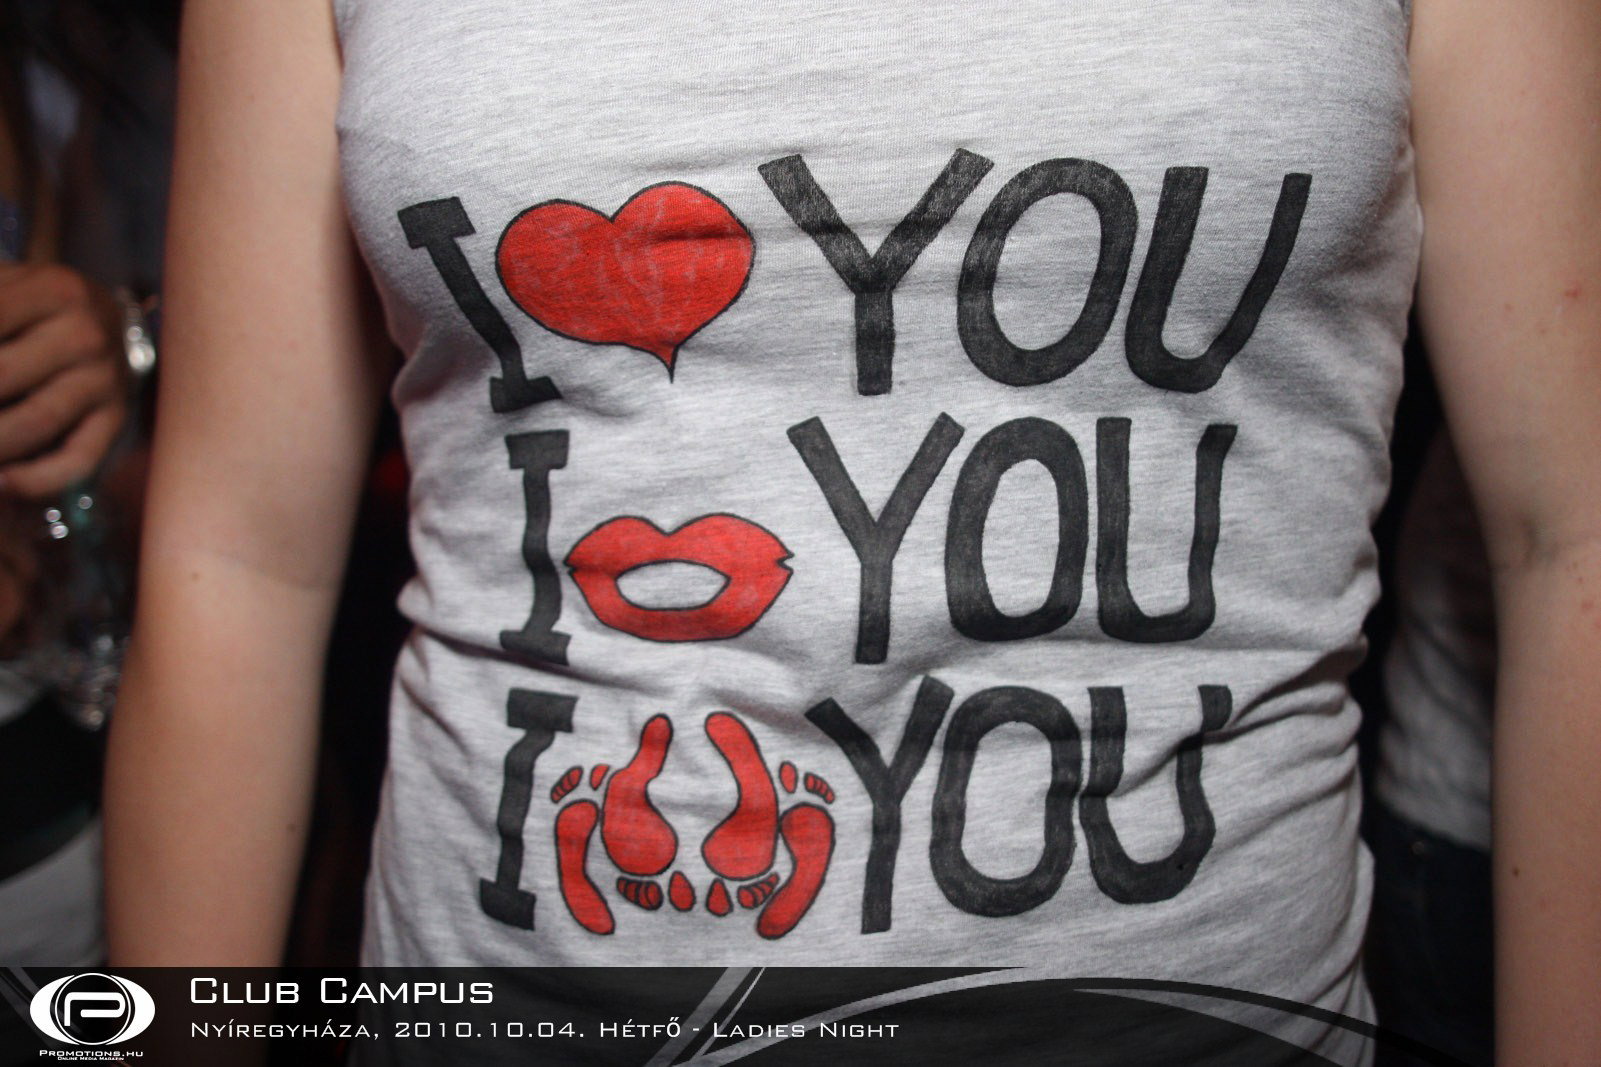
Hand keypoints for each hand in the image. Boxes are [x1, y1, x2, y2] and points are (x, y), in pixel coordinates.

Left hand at [0, 262, 129, 496]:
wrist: (104, 321)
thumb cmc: (28, 308)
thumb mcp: (2, 288)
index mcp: (54, 290)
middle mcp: (87, 333)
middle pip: (2, 376)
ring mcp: (107, 380)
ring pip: (35, 422)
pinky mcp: (117, 419)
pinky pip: (78, 461)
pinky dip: (35, 480)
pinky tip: (1, 482)